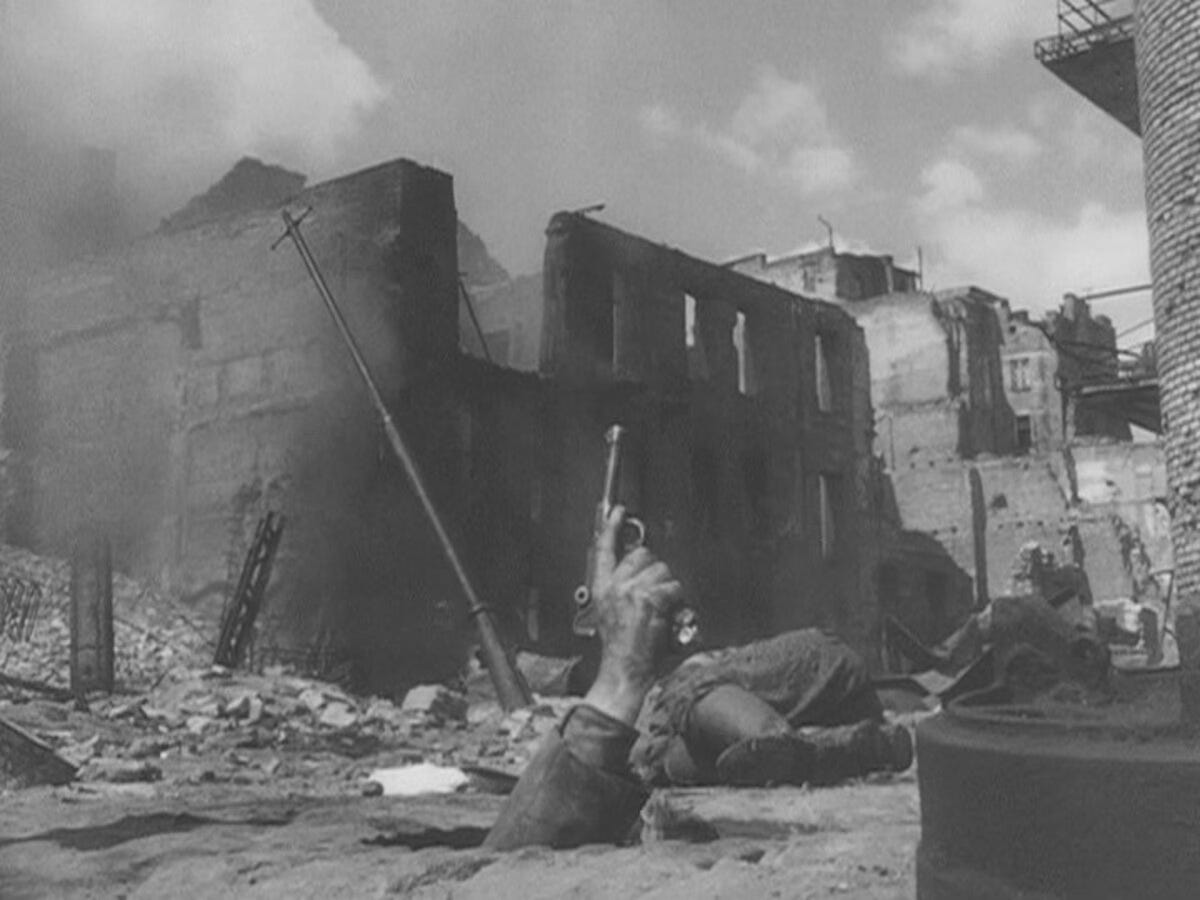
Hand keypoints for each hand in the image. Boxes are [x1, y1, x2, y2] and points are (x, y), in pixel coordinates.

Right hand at [583, 505, 682, 723]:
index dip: (612, 528)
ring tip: (661, 612)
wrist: (624, 671)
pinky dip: (678, 602)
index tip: (617, 512)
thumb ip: (621, 592)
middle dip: (655, 571)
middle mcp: (615, 586)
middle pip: (643, 555)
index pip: (604, 549)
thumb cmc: (620, 649)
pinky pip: (674, 588)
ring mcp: (632, 591)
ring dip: (669, 590)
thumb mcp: (610, 615)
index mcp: (602, 588)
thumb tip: (642, 576)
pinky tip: (668, 617)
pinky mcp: (650, 599)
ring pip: (664, 571)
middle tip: (656, 594)